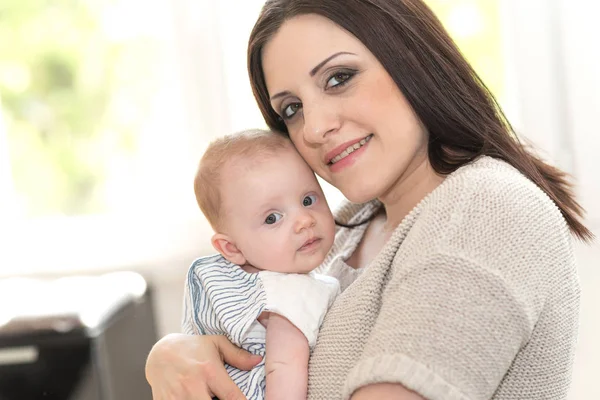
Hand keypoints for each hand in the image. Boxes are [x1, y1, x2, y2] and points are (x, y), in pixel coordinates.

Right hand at [145, 333, 261, 399]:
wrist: (160, 354)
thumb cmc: (193, 348)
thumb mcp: (216, 344)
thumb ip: (238, 355)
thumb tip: (258, 361)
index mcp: (209, 371)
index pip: (232, 397)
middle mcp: (193, 386)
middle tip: (225, 398)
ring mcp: (177, 398)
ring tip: (212, 396)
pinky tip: (199, 399)